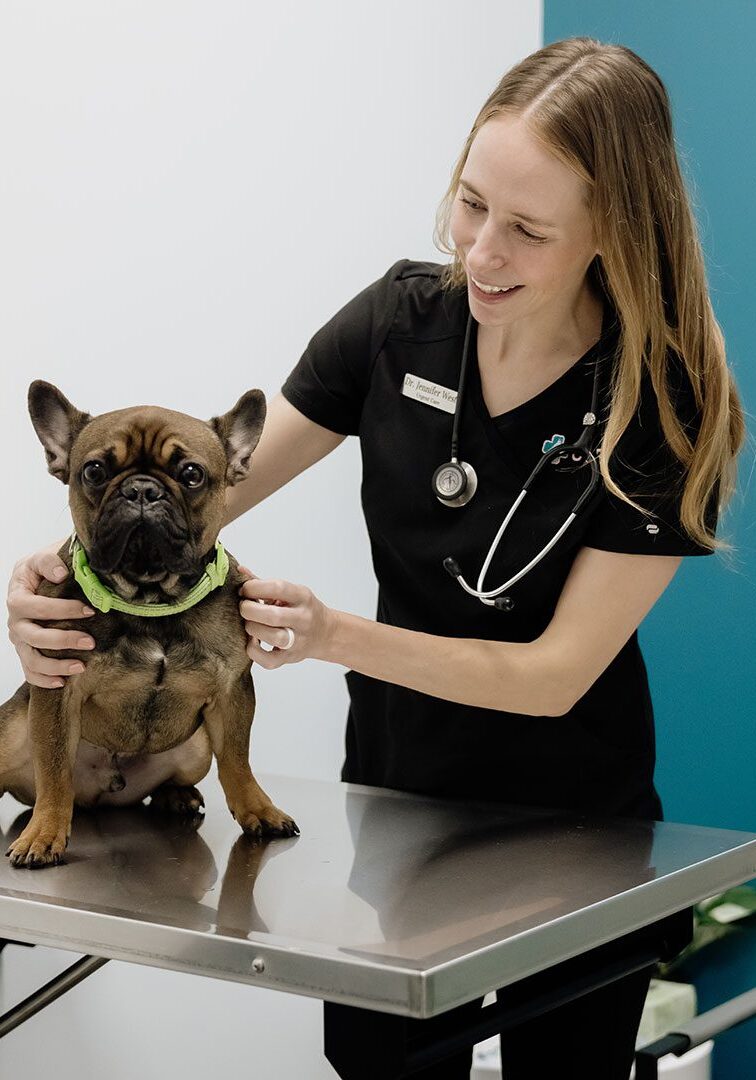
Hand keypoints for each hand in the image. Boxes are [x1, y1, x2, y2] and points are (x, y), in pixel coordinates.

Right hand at [6, 542, 95, 687]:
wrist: (40, 577)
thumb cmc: (44, 568)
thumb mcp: (43, 556)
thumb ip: (48, 561)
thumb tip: (59, 573)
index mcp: (17, 595)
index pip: (34, 607)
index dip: (60, 610)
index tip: (89, 611)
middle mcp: (15, 620)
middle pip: (33, 636)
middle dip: (63, 640)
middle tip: (90, 642)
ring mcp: (19, 639)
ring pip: (31, 659)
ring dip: (56, 665)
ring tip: (81, 666)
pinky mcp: (26, 651)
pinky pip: (30, 671)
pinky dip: (44, 680)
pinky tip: (63, 681)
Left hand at [237, 567, 336, 669]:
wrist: (325, 633)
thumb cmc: (302, 609)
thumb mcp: (290, 592)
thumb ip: (264, 583)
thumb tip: (240, 570)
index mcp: (303, 597)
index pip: (277, 588)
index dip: (255, 588)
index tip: (244, 590)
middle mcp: (303, 618)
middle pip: (273, 615)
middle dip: (249, 610)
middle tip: (243, 607)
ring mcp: (298, 640)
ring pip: (273, 637)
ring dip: (253, 629)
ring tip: (249, 624)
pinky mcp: (290, 657)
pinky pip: (269, 660)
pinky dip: (254, 652)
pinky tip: (252, 641)